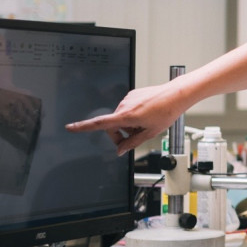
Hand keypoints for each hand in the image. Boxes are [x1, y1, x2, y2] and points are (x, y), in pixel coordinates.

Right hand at [66, 82, 187, 154]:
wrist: (175, 95)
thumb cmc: (166, 112)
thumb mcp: (150, 133)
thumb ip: (132, 143)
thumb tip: (120, 151)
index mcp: (126, 116)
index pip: (100, 123)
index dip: (83, 126)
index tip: (70, 128)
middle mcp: (124, 106)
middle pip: (112, 125)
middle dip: (120, 134)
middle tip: (134, 137)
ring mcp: (127, 99)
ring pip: (121, 118)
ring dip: (129, 125)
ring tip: (146, 124)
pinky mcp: (132, 95)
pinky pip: (127, 109)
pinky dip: (133, 116)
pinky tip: (147, 115)